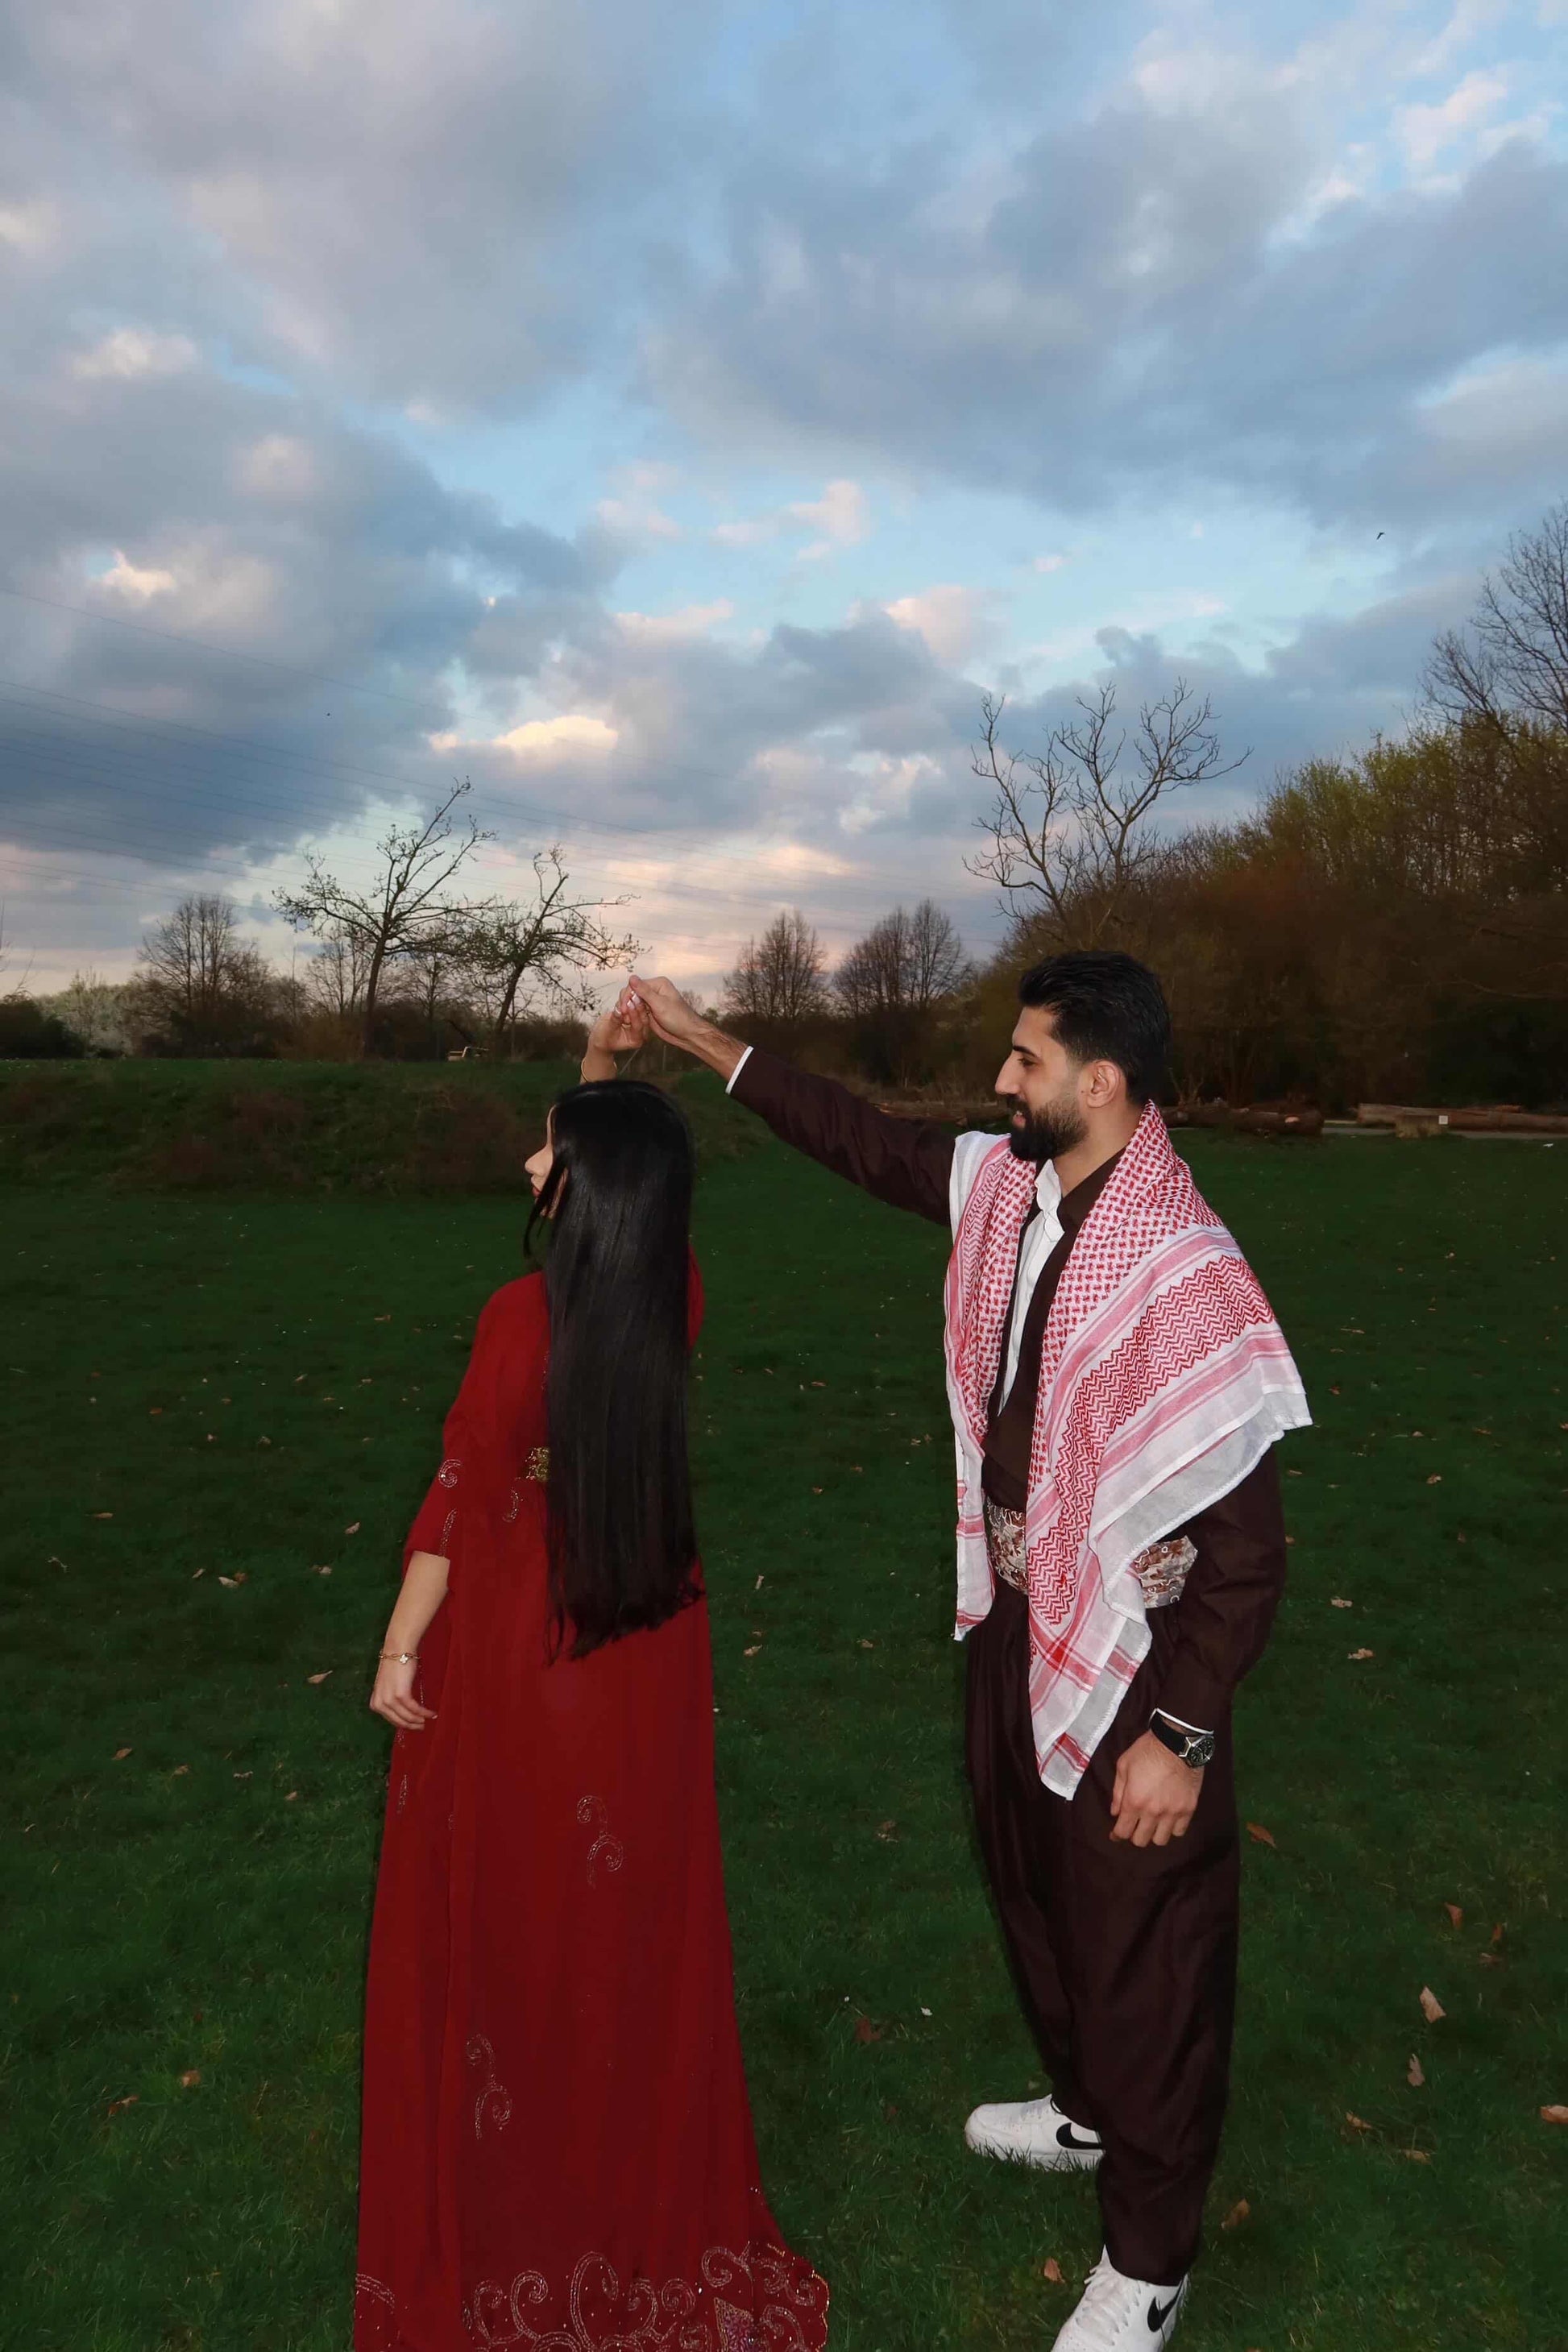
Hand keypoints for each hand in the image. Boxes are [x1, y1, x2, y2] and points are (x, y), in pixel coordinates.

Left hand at [369, 1655, 435, 1732]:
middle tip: (423, 1726)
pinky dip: (424, 1712)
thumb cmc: (395, 1665)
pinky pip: (414, 1709)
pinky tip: (431, 1713)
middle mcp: (379, 1704)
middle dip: (412, 1725)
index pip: (391, 1720)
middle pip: (399, 1721)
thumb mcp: (388, 1687)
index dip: (404, 1724)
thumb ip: (392, 1700)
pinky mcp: (400, 1695)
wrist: (398, 1650)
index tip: (414, 1725)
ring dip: (420, 1720)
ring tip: (430, 1719)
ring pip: (407, 1716)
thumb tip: (405, 1712)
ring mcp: (389, 1700)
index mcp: (375, 1703)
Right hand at [587, 995, 649, 1057]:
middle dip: (636, 1005)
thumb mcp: (607, 1030)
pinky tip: (628, 992)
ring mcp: (638, 1024)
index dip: (634, 1014)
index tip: (630, 1004)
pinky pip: (635, 1007)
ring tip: (630, 992)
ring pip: (640, 1010)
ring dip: (634, 1001)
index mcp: (636, 1040)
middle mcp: (640, 1032)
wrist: (600, 1039)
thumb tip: (619, 1010)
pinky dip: (631, 1000)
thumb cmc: (603, 1039)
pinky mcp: (634, 1016)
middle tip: (633, 995)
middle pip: (642, 1017)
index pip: (638, 1025)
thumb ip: (615, 1020)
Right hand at [625, 974, 708, 1052]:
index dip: (627, 996)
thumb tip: (632, 977)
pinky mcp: (650, 1012)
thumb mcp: (660, 1004)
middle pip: (632, 993)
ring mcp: (652, 1001)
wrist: (687, 1034)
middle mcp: (654, 990)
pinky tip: (632, 1022)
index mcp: (658, 984)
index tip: (623, 1008)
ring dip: (629, 1011)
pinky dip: (633, 1016)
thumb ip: (644, 991)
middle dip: (627, 1004)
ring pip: (633, 1003)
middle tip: (625, 1016)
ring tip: (628, 1020)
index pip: (635, 985)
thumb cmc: (679, 1018)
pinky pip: (637, 1011)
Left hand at [1109, 1730, 1202, 1847]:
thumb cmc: (1146, 1750)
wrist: (1177, 1742)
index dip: (1117, 1835)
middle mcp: (1153, 1812)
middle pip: (1141, 1840)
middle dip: (1134, 1835)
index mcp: (1134, 1801)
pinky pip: (1179, 1831)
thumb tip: (1115, 1812)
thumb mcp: (1124, 1765)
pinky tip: (1169, 1819)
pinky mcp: (1189, 1809)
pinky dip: (1172, 1828)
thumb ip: (1117, 1792)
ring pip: (1161, 1840)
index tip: (1116, 1834)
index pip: (1123, 1831)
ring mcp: (1173, 1812)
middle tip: (1135, 1825)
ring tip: (1153, 1823)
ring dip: (1154, 1834)